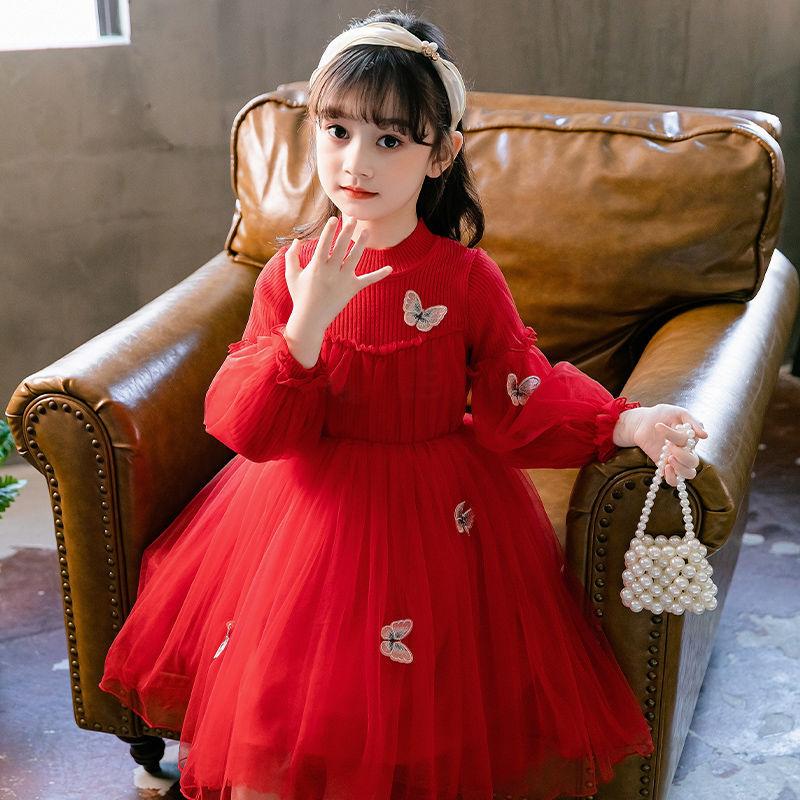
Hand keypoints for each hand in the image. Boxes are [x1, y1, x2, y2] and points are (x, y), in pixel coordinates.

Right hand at [284, 216, 393, 331]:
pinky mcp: (352, 289)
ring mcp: (343, 280)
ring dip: (361, 244)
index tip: (334, 219)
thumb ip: (291, 256)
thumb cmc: (300, 296)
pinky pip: (367, 280)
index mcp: (316, 266)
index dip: (329, 231)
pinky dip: (379, 275)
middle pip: (341, 247)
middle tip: (354, 218)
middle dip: (347, 231)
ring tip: (367, 232)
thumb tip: (296, 241)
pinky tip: (390, 269)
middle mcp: (331, 271)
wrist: (310, 319)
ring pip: (354, 258)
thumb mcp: (291, 275)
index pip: (324, 244)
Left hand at [619, 404, 708, 487]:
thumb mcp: (677, 413)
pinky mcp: (666, 466)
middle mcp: (686, 451)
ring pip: (689, 474)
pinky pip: (674, 480)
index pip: (691, 442)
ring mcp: (676, 460)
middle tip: (668, 446)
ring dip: (681, 469)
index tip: (659, 426)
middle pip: (694, 462)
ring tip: (669, 459)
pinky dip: (672, 478)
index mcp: (692, 438)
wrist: (642, 422)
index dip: (676, 436)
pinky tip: (666, 468)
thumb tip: (705, 436)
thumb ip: (692, 421)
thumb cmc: (662, 415)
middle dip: (682, 455)